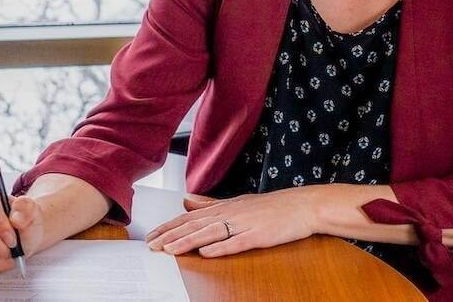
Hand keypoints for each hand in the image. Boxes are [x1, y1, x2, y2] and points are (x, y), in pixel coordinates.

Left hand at [145, 189, 317, 256]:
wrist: (302, 206)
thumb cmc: (271, 207)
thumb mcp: (237, 202)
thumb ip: (210, 203)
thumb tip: (187, 200)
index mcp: (223, 207)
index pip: (189, 217)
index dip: (168, 227)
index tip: (151, 236)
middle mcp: (229, 213)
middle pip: (194, 225)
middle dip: (170, 236)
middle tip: (151, 245)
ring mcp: (244, 224)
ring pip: (210, 233)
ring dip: (188, 242)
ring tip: (169, 250)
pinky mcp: (258, 236)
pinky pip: (236, 242)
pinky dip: (220, 247)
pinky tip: (206, 252)